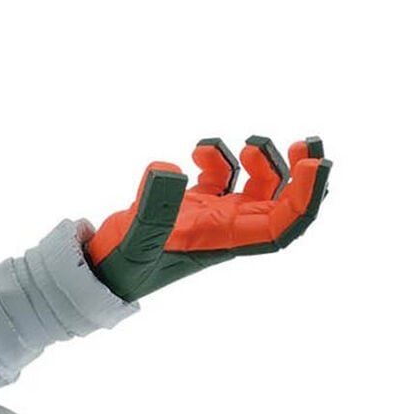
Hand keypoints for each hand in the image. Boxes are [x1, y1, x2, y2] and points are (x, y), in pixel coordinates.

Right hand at [88, 137, 330, 300]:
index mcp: (225, 241)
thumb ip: (153, 206)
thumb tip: (169, 168)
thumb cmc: (120, 266)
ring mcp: (210, 216)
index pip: (282, 224)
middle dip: (301, 173)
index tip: (317, 164)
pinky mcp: (190, 206)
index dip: (307, 197)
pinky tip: (198, 151)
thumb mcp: (135, 238)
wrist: (97, 272)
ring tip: (246, 143)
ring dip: (261, 161)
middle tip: (308, 142)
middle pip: (281, 202)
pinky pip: (220, 179)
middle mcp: (225, 229)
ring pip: (256, 186)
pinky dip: (218, 159)